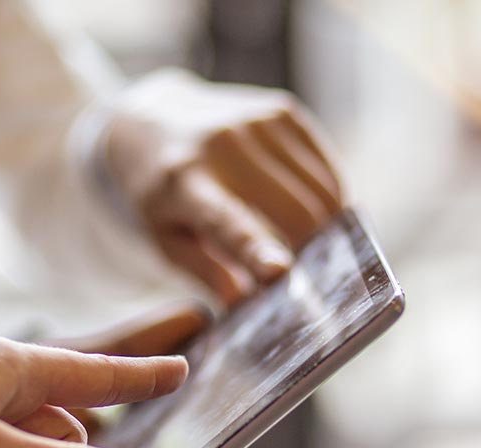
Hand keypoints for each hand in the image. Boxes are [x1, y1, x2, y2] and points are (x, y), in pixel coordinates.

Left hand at [106, 69, 344, 303]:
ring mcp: (256, 122)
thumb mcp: (164, 238)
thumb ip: (206, 271)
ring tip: (312, 246)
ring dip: (326, 227)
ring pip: (321, 191)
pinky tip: (316, 214)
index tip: (280, 273)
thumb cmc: (158, 194)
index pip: (228, 223)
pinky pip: (326, 169)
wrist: (150, 119)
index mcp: (183, 184)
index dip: (257, 249)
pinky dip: (329, 199)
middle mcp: (222, 145)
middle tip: (313, 276)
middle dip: (311, 251)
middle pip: (295, 211)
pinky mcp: (281, 110)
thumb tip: (248, 303)